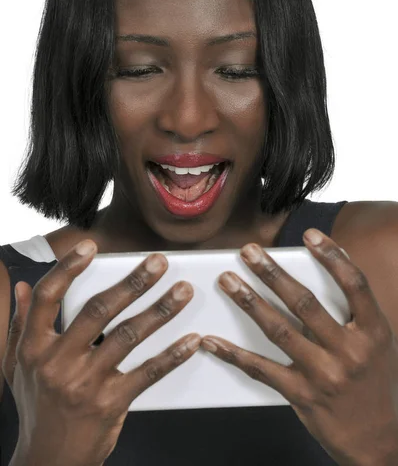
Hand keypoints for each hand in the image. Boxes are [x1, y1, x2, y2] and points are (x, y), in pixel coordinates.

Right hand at [2, 241, 199, 465]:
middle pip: (99, 311)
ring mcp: (85, 383)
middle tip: (159, 262)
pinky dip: (172, 355)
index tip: (90, 246)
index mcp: (34, 347)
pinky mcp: (110, 403)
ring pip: (128, 336)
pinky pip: (147, 374)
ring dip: (160, 311)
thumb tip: (22, 286)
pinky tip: (191, 340)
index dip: (68, 268)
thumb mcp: (17, 366)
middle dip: (133, 282)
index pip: (49, 297)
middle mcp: (58, 361)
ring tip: (183, 291)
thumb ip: (21, 324)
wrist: (48, 460)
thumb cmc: (37, 406)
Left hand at [201, 228, 397, 465]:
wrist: (378, 441)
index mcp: (373, 332)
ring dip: (249, 302)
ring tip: (227, 280)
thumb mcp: (378, 343)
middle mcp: (349, 351)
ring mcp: (323, 374)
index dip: (332, 256)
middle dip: (272, 273)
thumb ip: (356, 311)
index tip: (310, 235)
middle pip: (304, 303)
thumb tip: (331, 267)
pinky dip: (234, 354)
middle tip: (248, 252)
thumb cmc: (375, 383)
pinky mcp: (301, 395)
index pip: (354, 285)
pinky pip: (261, 370)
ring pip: (279, 330)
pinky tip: (213, 340)